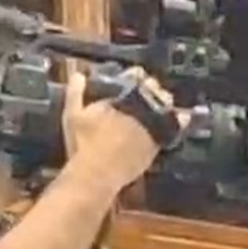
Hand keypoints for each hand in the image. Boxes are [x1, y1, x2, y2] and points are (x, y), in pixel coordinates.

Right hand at [61, 67, 173, 191]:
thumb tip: (78, 74)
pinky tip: (174, 121)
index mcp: (121, 100)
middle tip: (149, 89)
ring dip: (165, 104)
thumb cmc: (82, 143)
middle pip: (154, 92)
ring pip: (165, 109)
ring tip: (161, 103)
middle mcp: (139, 112)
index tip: (135, 74)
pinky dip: (173, 123)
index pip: (136, 78)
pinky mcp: (155, 146)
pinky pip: (170, 130)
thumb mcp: (73, 115)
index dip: (136, 75)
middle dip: (153, 89)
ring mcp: (150, 130)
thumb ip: (75, 93)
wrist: (97, 173)